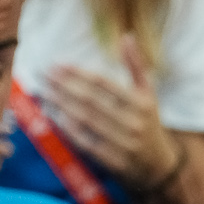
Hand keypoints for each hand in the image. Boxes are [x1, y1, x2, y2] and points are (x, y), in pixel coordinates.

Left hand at [45, 35, 179, 192]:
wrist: (159, 167)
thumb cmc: (149, 124)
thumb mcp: (148, 94)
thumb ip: (137, 65)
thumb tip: (127, 36)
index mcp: (141, 103)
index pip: (103, 83)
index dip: (78, 73)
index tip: (57, 64)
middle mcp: (133, 123)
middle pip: (91, 101)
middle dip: (64, 86)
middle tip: (44, 74)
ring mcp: (124, 144)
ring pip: (86, 120)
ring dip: (62, 105)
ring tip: (44, 92)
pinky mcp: (114, 163)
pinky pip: (87, 143)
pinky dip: (70, 130)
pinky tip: (55, 117)